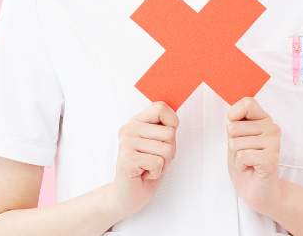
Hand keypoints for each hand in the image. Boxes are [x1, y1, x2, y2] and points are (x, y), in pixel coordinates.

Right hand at [106, 101, 178, 217]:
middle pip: (170, 133)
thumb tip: (176, 114)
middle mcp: (129, 129)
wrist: (128, 195)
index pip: (161, 107)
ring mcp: (126, 143)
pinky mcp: (127, 159)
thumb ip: (166, 127)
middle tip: (153, 160)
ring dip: (163, 164)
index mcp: (137, 121)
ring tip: (147, 167)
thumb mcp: (160, 143)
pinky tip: (143, 174)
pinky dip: (156, 173)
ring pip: (167, 149)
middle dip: (169, 152)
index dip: (172, 124)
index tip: (163, 139)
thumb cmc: (147, 168)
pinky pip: (158, 162)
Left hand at [226, 97, 285, 213]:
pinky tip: (250, 169)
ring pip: (235, 143)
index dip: (234, 117)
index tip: (237, 133)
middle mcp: (272, 128)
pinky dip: (240, 166)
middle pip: (233, 127)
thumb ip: (236, 123)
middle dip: (232, 145)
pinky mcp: (271, 158)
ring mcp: (274, 143)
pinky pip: (241, 156)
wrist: (256, 190)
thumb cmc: (245, 163)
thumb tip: (232, 115)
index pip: (247, 103)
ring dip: (235, 157)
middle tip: (243, 155)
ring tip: (247, 162)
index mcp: (264, 120)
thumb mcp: (236, 139)